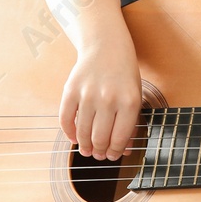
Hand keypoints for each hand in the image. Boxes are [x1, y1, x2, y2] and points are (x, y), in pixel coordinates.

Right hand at [59, 38, 142, 160]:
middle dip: (100, 152)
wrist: (106, 46)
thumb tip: (122, 151)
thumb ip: (130, 123)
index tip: (112, 156)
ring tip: (87, 149)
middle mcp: (108, 99)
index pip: (119, 138)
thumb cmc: (124, 74)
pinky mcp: (70, 90)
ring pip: (82, 132)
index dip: (115, 152)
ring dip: (85, 146)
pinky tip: (73, 137)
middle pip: (100, 138)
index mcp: (129, 102)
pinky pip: (65, 119)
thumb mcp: (135, 96)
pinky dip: (68, 132)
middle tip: (99, 155)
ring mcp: (87, 94)